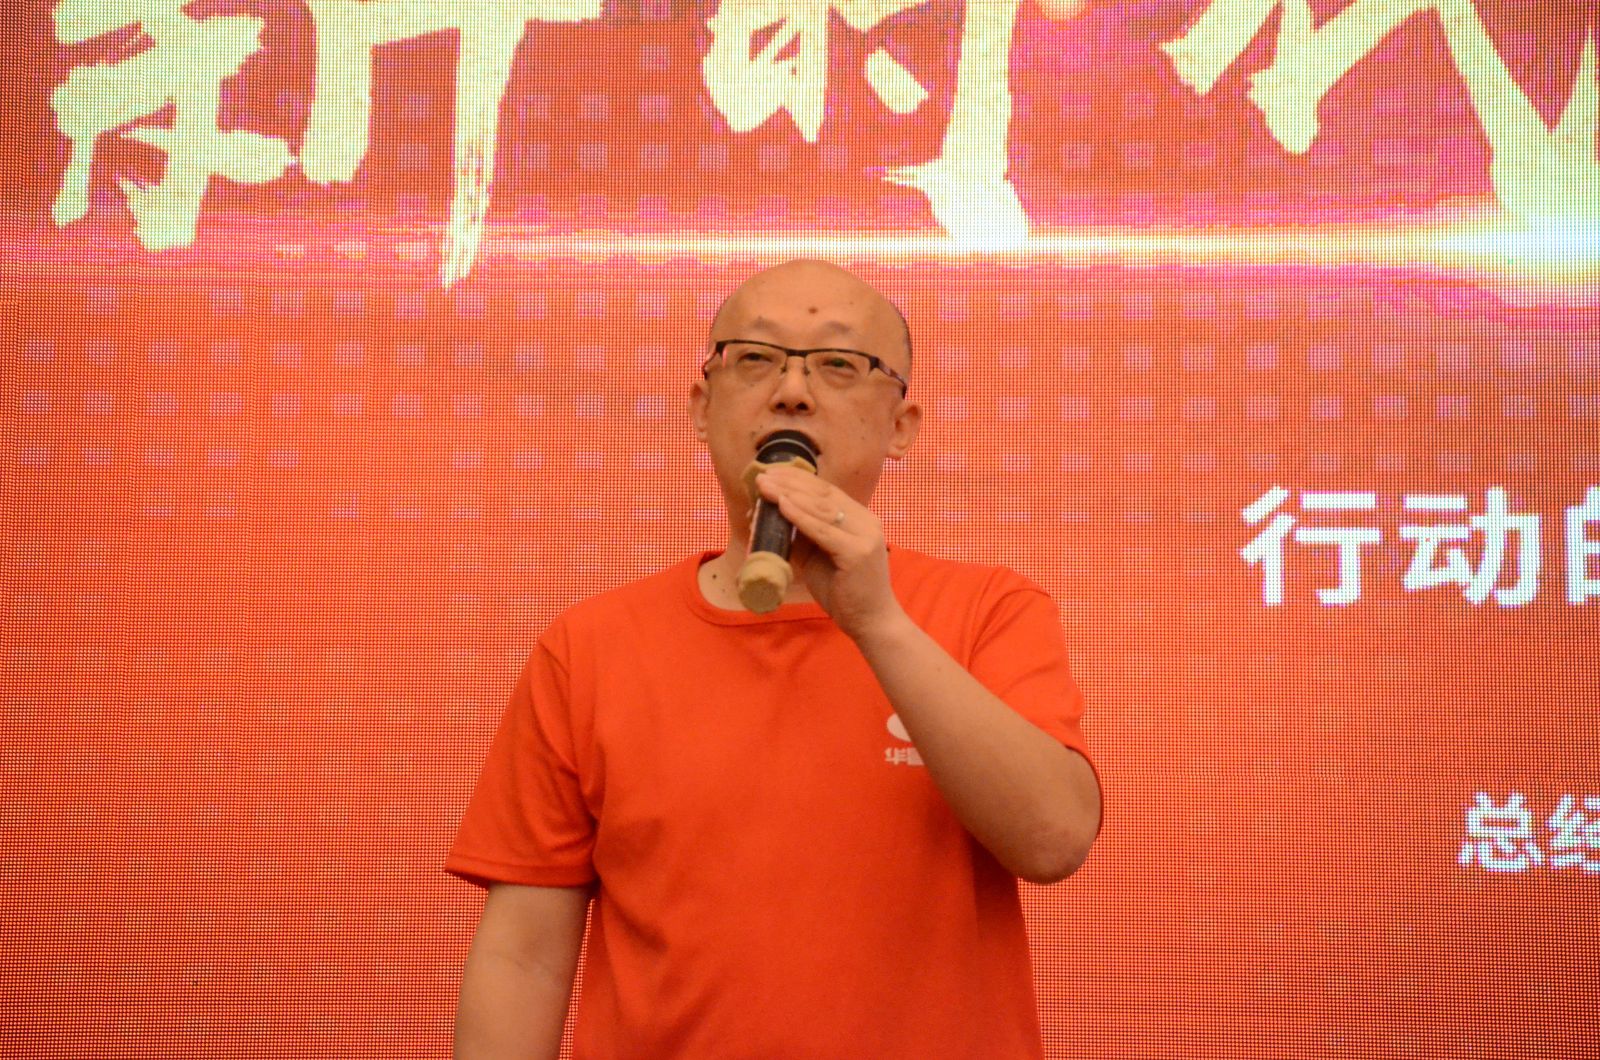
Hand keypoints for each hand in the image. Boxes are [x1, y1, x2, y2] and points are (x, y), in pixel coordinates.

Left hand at [754, 464, 907, 640]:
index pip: (827, 492)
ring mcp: (865, 536)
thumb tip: (770, 517)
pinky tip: (782, 505)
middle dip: (790, 482)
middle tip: (762, 476)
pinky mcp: (858, 553)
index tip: (772, 473)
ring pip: (823, 509)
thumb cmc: (844, 593)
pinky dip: (801, 516)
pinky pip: (824, 530)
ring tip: (765, 487)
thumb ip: (802, 536)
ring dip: (790, 494)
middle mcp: (867, 522)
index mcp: (861, 520)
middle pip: (824, 495)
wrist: (871, 623)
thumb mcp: (818, 558)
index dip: (799, 479)